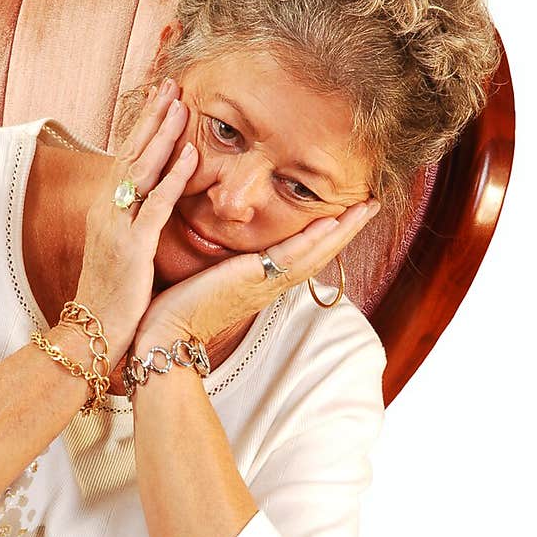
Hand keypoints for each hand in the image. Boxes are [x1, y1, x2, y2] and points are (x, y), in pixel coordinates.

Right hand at [72, 80, 197, 361]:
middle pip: (130, 153)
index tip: (160, 98)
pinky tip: (190, 153)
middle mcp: (106, 211)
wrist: (90, 332)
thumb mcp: (120, 251)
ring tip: (181, 104)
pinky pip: (156, 205)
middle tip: (171, 83)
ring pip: (141, 170)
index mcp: (105, 210)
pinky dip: (173, 177)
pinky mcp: (132, 248)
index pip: (125, 157)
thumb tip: (151, 204)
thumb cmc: (110, 296)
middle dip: (151, 117)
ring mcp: (117, 227)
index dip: (142, 126)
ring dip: (162, 135)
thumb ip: (134, 224)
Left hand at [134, 198, 380, 349]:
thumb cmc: (177, 307)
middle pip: (320, 253)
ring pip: (315, 253)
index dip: (328, 234)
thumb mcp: (207, 278)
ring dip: (343, 230)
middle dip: (347, 228)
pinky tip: (333, 222)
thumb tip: (220, 249)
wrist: (164, 333)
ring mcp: (265, 283)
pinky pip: (292, 256)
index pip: (303, 254)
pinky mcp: (253, 280)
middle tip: (372, 203)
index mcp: (261, 282)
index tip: (347, 212)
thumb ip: (222, 263)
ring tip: (366, 206)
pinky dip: (314, 239)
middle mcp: (270, 284)